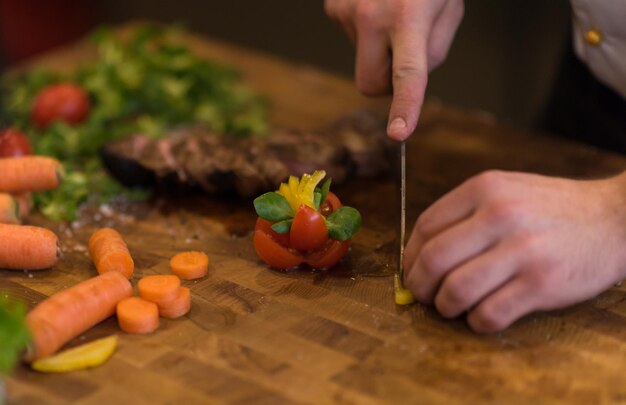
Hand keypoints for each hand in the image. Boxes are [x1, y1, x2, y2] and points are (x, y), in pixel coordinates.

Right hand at [324, 0, 463, 139]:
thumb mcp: (448, 11)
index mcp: (408, 16)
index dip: (404, 106)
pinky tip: (376, 8)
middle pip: (370, 84)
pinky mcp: (333, 8)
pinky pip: (352, 41)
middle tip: (403, 55)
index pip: (408, 73)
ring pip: (361, 62)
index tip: (398, 134)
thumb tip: (404, 81)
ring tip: (393, 15)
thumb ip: (431, 53)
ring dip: (378, 51)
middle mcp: (371, 16)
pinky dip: (366, 34)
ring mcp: (346, 12)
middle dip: (386, 83)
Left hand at [404, 170, 625, 332]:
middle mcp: (500, 216)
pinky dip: (476, 321)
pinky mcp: (542, 284)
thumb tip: (419, 252)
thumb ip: (464, 214)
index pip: (426, 227)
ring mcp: (522, 251)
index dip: (410, 256)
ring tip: (451, 307)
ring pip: (456, 290)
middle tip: (423, 296)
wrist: (615, 218)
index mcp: (485, 189)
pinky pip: (489, 314)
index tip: (411, 271)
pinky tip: (481, 316)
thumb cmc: (552, 208)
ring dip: (445, 307)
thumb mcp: (506, 191)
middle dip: (419, 286)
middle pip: (434, 260)